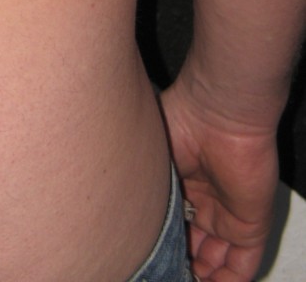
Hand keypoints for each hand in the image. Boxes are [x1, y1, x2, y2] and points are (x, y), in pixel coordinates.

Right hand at [160, 71, 279, 281]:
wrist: (217, 113)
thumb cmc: (178, 122)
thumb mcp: (151, 155)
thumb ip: (144, 186)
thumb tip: (125, 216)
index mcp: (181, 179)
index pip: (173, 219)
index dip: (162, 237)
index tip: (147, 251)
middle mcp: (205, 198)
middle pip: (195, 240)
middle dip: (180, 258)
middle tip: (164, 270)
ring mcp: (229, 211)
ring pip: (218, 256)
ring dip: (203, 273)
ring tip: (181, 279)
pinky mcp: (251, 224)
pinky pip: (243, 262)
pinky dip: (229, 280)